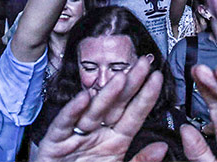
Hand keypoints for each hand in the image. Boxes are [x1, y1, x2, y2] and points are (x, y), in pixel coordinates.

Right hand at [33, 57, 166, 161]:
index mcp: (114, 140)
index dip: (145, 96)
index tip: (157, 78)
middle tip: (142, 64)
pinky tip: (83, 98)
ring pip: (93, 110)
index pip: (134, 115)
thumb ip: (140, 160)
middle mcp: (97, 133)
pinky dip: (73, 110)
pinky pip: (64, 123)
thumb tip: (162, 148)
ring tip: (120, 78)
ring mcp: (76, 134)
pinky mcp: (55, 141)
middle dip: (130, 83)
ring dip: (106, 94)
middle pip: (115, 105)